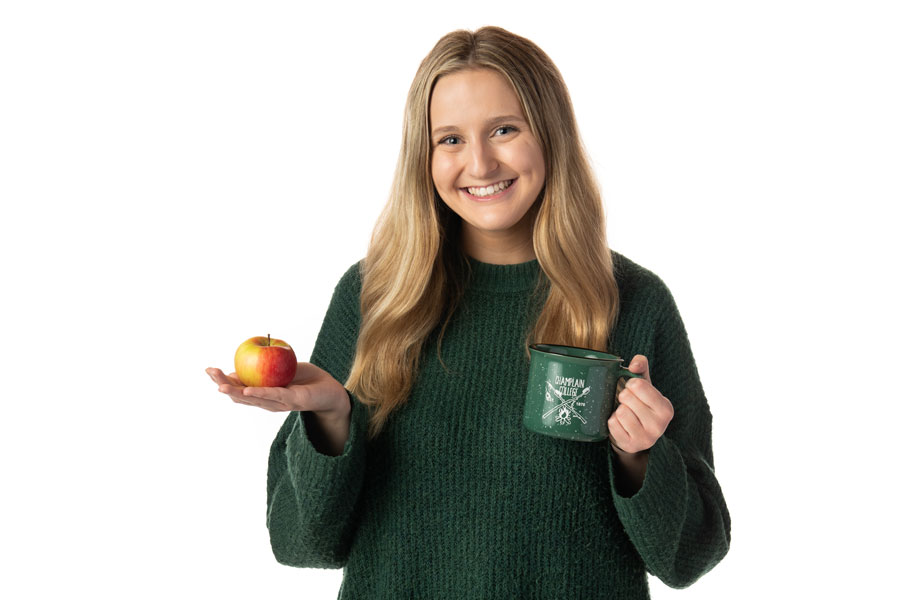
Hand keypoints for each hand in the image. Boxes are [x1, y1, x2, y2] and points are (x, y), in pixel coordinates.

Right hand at [206, 362, 349, 418]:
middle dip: (223, 385)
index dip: (222, 381)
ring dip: (236, 392)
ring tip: (221, 386)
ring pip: (253, 399)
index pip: (238, 389)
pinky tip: (248, 390)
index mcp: (263, 394)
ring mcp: (279, 403)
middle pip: (240, 396)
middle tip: (210, 373)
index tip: (209, 370)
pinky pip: (274, 396)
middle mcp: (268, 402)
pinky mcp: (293, 401)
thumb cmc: (306, 379)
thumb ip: (264, 367)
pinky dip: (260, 393)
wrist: (331, 391)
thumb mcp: (282, 369)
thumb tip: (243, 361)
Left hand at [608, 355, 673, 454]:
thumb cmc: (641, 405)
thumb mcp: (645, 385)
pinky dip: (613, 421)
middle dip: (624, 397)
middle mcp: (659, 426)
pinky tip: (621, 424)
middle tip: (628, 402)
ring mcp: (645, 438)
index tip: (634, 389)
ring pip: (620, 412)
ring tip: (626, 414)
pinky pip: (612, 425)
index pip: (639, 385)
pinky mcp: (630, 446)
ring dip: (618, 410)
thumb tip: (634, 364)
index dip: (631, 384)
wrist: (637, 434)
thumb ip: (641, 367)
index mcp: (666, 408)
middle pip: (626, 398)